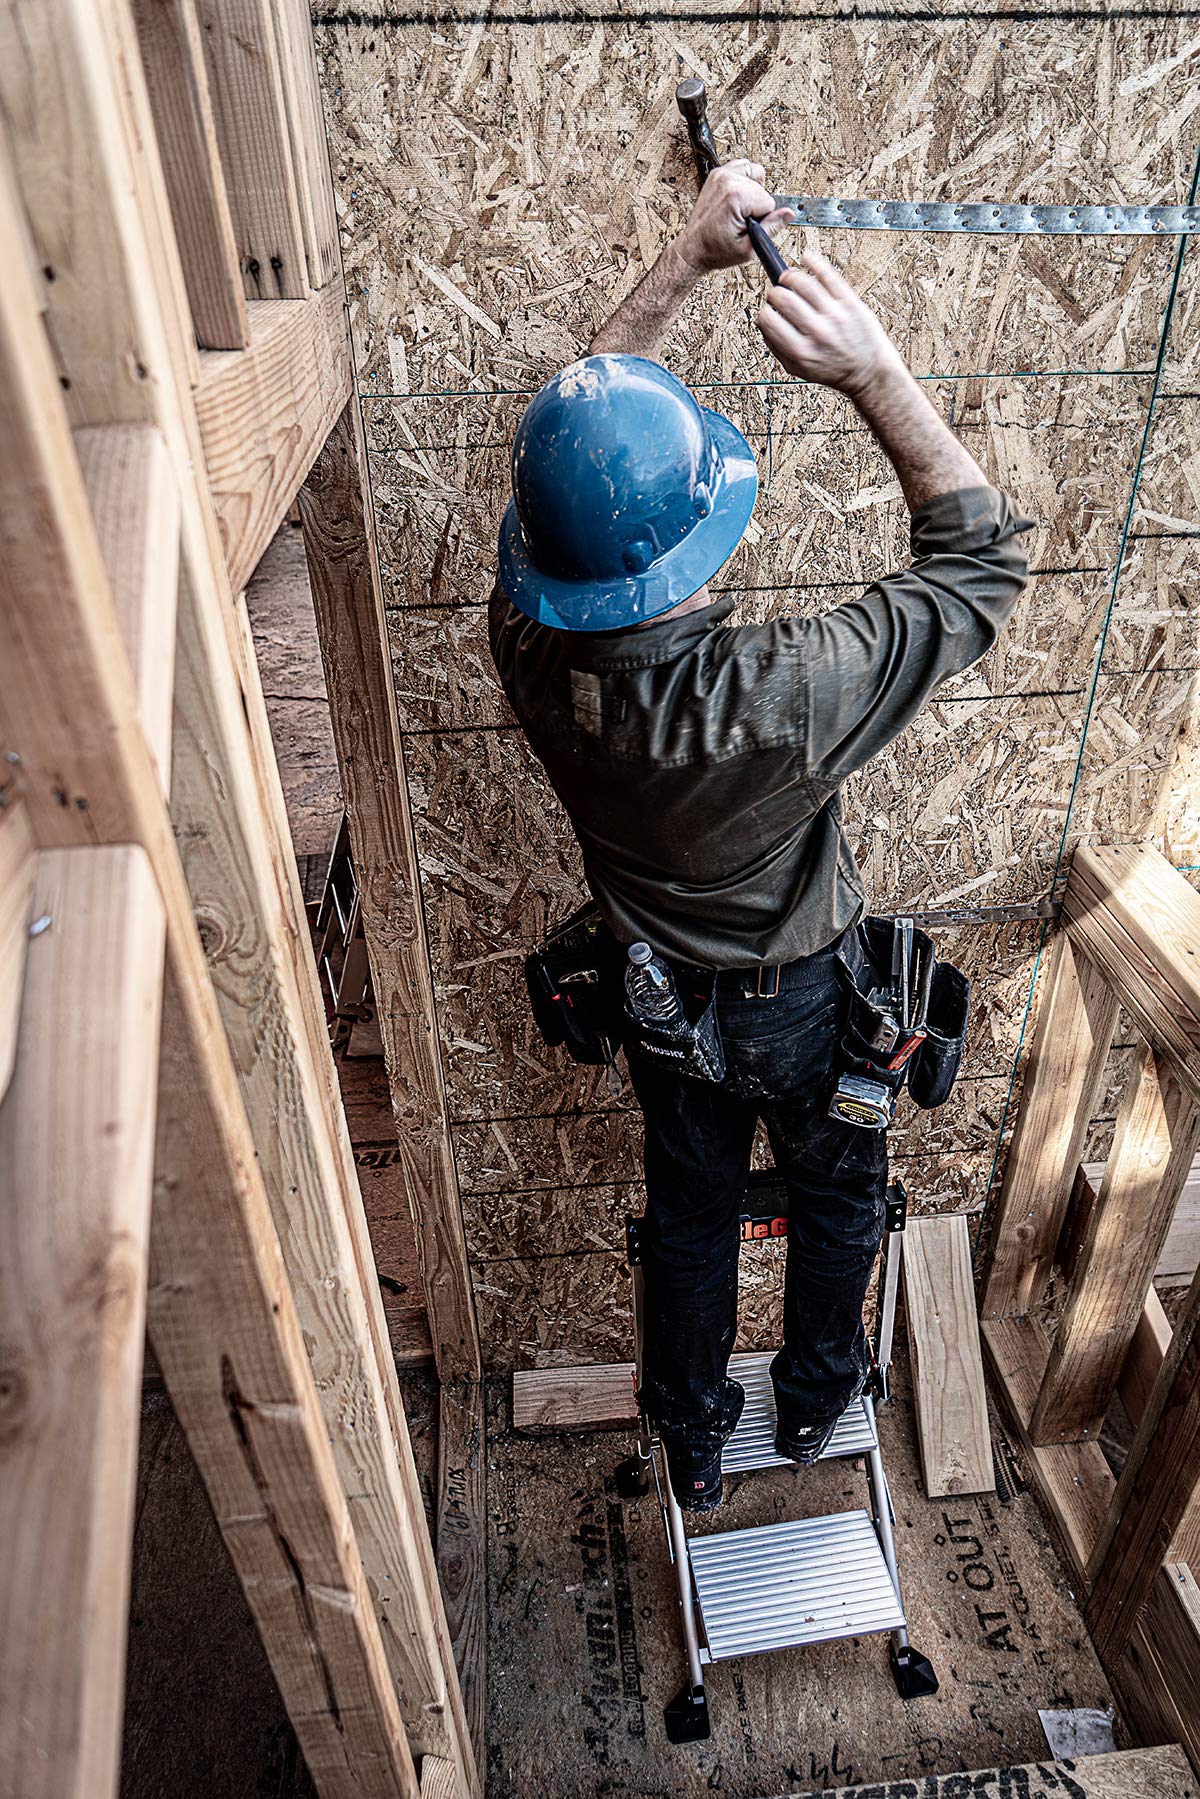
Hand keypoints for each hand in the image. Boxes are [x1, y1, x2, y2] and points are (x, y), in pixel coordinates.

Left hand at [677, 162, 794, 273]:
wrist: (693, 248)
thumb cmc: (715, 250)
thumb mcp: (748, 248)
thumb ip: (772, 228)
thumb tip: (789, 213)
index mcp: (735, 196)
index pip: (769, 202)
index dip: (762, 219)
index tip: (747, 226)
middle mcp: (728, 180)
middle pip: (763, 188)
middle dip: (757, 206)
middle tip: (741, 221)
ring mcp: (721, 174)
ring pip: (756, 173)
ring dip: (753, 190)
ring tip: (740, 208)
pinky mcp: (718, 173)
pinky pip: (743, 167)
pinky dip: (745, 181)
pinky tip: (738, 198)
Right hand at [756, 250, 904, 397]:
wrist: (868, 371)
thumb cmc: (833, 369)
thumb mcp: (798, 370)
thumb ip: (776, 347)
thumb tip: (762, 322)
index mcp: (801, 351)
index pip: (769, 319)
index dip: (764, 313)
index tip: (768, 311)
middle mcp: (817, 332)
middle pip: (784, 298)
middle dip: (775, 293)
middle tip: (777, 294)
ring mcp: (835, 315)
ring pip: (804, 283)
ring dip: (790, 276)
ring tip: (788, 278)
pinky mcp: (850, 302)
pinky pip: (829, 275)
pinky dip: (814, 262)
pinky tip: (806, 258)